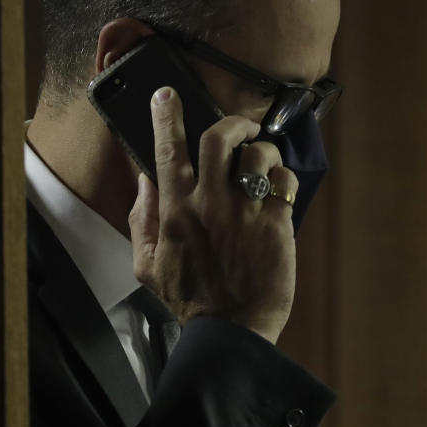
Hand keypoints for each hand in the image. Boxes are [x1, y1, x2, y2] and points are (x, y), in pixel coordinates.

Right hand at [128, 87, 298, 343]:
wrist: (231, 332)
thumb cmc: (189, 299)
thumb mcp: (147, 264)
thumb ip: (142, 219)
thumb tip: (145, 180)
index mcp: (175, 212)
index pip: (167, 152)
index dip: (166, 117)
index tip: (167, 94)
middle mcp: (209, 206)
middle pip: (218, 139)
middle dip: (230, 123)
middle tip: (238, 128)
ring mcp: (244, 214)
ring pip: (257, 155)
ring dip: (261, 152)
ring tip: (261, 166)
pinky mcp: (276, 226)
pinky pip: (284, 182)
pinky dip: (282, 179)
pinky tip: (276, 192)